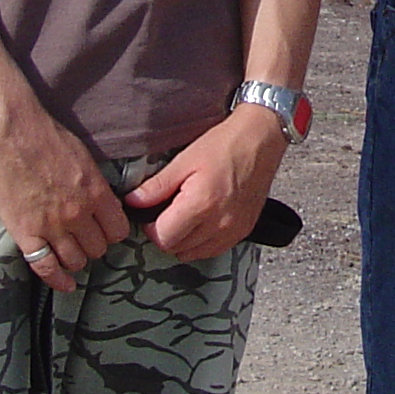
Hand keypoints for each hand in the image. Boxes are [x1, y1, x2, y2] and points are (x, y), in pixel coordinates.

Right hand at [0, 114, 130, 291]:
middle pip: (98, 248)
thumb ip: (96, 186)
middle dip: (95, 245)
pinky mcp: (25, 234)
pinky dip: (57, 279)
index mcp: (97, 193)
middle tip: (86, 239)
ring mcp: (51, 227)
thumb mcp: (84, 159)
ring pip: (75, 260)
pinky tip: (65, 284)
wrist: (10, 134)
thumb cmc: (47, 138)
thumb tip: (105, 204)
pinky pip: (45, 267)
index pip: (118, 230)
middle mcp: (78, 214)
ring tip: (72, 253)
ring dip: (77, 259)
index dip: (113, 232)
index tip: (106, 230)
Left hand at [122, 106, 286, 262]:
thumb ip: (156, 186)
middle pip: (177, 249)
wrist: (262, 139)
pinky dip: (201, 242)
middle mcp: (220, 223)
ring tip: (184, 216)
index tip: (150, 214)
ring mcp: (234, 230)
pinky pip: (213, 250)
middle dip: (165, 234)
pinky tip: (201, 221)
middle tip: (166, 212)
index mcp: (201, 204)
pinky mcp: (244, 231)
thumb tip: (133, 202)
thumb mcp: (184, 160)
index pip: (163, 238)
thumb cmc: (225, 145)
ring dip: (183, 241)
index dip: (150, 228)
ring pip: (194, 254)